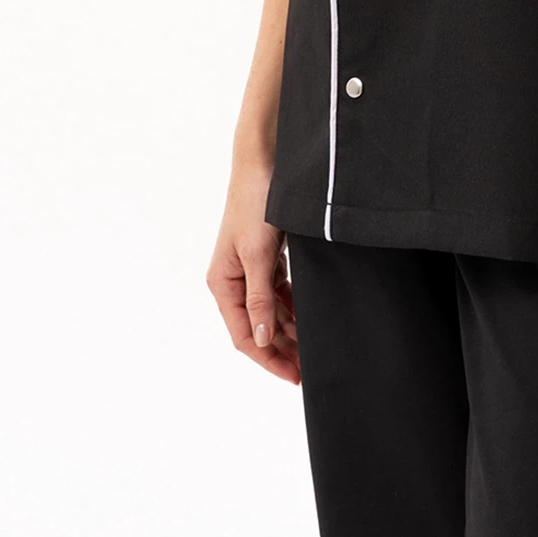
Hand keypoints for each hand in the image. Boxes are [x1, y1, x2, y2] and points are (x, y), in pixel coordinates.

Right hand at [206, 161, 300, 384]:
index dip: (268, 358)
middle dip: (283, 348)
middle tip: (312, 367)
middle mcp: (234, 278)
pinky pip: (280, 290)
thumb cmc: (255, 203)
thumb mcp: (258, 254)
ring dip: (291, 328)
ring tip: (316, 346)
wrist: (266, 161)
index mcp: (222, 283)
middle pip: (259, 326)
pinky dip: (294, 305)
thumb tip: (260, 340)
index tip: (294, 376)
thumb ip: (259, 299)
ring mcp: (251, 267)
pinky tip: (311, 315)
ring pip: (271, 310)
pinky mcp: (267, 255)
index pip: (244, 335)